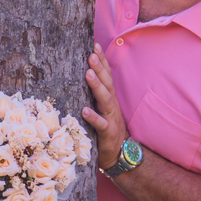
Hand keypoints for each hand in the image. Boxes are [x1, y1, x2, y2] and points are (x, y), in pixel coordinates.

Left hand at [81, 42, 128, 169]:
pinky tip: (85, 110)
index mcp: (109, 99)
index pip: (107, 76)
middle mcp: (111, 105)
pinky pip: (101, 124)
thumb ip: (94, 95)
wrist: (119, 154)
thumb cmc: (106, 129)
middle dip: (100, 68)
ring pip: (105, 100)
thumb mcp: (101, 109)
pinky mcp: (108, 133)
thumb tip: (82, 77)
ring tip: (88, 73)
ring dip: (97, 86)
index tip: (94, 45)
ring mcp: (111, 119)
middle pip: (107, 83)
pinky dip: (94, 117)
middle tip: (91, 54)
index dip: (102, 61)